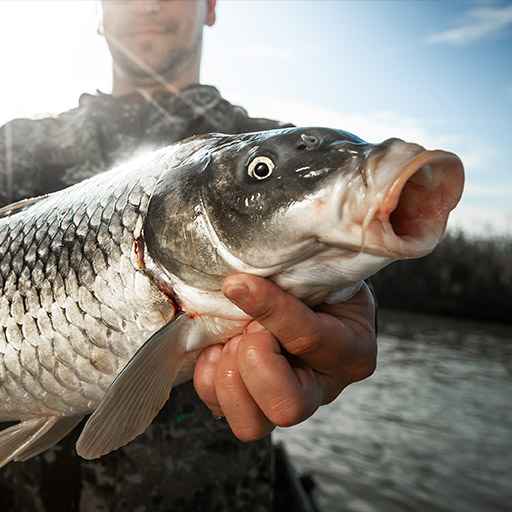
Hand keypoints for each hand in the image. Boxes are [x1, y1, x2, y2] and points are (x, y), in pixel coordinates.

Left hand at [193, 274, 376, 440]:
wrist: (307, 294)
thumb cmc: (315, 278)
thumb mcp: (317, 269)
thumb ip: (298, 273)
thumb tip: (246, 279)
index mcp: (352, 351)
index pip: (308, 339)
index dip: (268, 309)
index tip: (237, 284)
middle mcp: (324, 389)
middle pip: (286, 408)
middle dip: (253, 361)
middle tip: (247, 327)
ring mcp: (287, 402)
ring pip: (250, 425)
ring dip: (229, 374)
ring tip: (233, 338)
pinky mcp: (254, 407)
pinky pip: (218, 409)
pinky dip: (209, 376)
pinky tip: (220, 346)